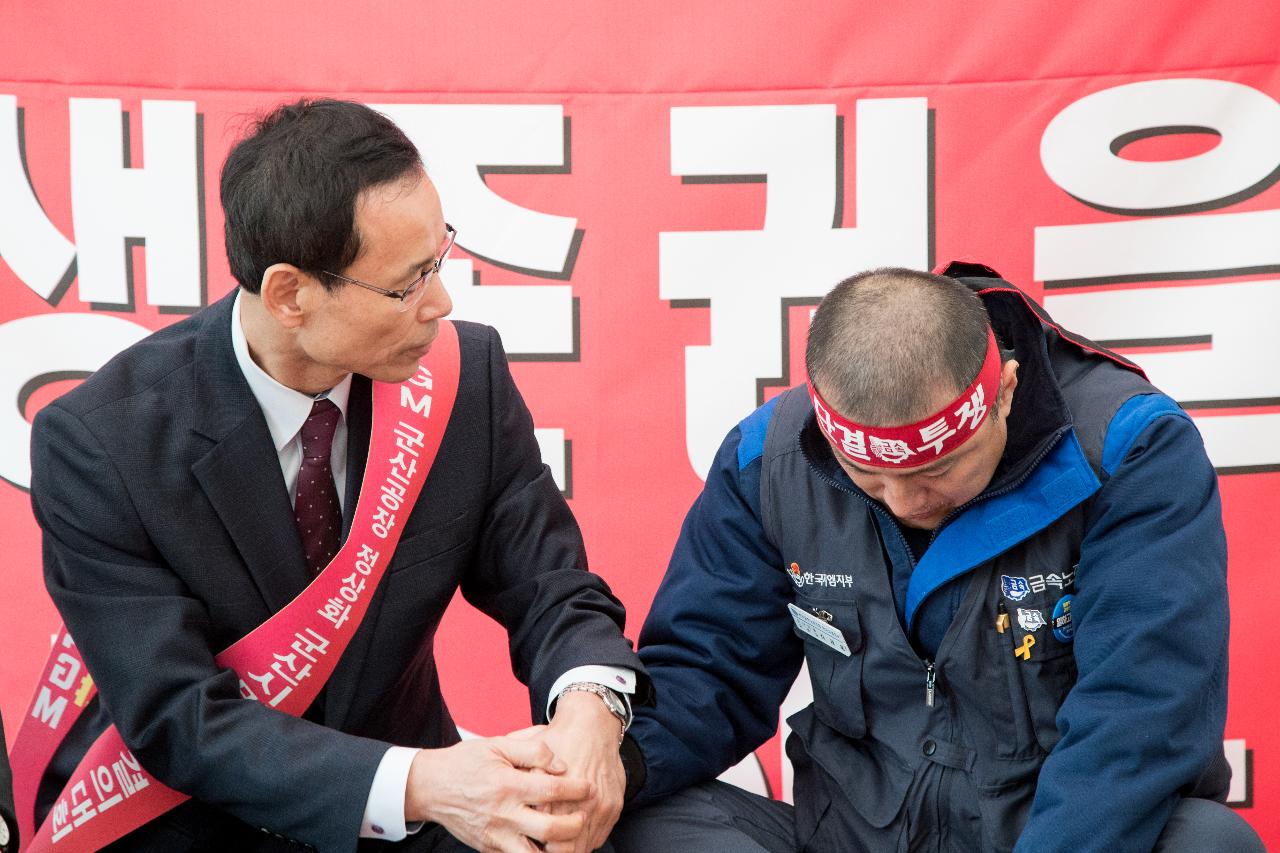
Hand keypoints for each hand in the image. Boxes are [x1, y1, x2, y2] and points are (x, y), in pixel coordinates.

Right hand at [405, 734, 592, 852]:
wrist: (431, 786)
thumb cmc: (466, 762)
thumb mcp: (497, 744)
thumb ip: (532, 750)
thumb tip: (560, 764)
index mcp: (507, 785)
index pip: (550, 790)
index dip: (575, 789)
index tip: (589, 787)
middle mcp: (503, 814)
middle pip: (548, 830)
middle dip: (573, 825)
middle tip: (583, 816)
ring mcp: (495, 836)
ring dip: (556, 850)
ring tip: (569, 839)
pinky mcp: (489, 849)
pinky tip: (548, 848)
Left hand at [527, 690, 626, 852]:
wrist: (594, 723)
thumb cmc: (560, 738)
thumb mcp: (530, 755)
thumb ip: (519, 775)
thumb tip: (505, 800)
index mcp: (557, 793)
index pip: (545, 833)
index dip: (534, 841)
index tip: (527, 839)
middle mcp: (583, 803)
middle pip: (565, 848)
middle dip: (551, 850)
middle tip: (541, 844)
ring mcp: (602, 807)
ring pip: (583, 847)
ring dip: (569, 847)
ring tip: (554, 843)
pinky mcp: (614, 807)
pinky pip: (598, 838)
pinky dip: (585, 840)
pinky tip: (573, 834)